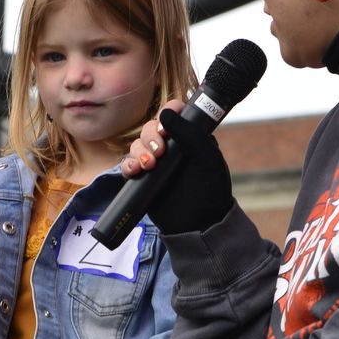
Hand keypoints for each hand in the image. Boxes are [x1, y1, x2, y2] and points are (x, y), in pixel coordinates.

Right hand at [119, 104, 234, 234]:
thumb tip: (165, 114)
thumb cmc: (210, 190)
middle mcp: (171, 146)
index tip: (166, 130)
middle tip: (159, 152)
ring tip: (150, 166)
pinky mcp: (143, 178)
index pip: (174, 113)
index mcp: (189, 136)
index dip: (166, 114)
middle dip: (150, 136)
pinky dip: (128, 165)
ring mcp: (156, 162)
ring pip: (137, 144)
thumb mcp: (207, 159)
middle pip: (149, 127)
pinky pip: (128, 165)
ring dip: (139, 151)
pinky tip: (135, 172)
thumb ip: (190, 134)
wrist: (199, 224)